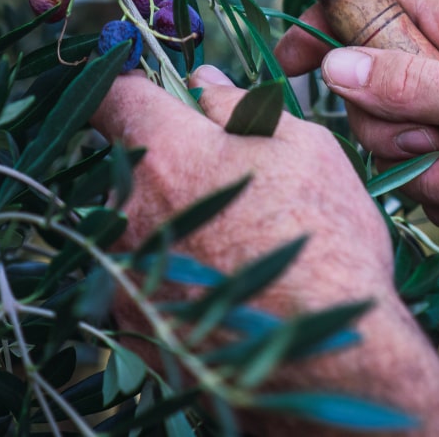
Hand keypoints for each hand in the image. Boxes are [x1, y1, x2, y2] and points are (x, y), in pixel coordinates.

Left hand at [90, 67, 394, 320]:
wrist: (324, 356)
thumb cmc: (324, 239)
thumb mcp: (303, 149)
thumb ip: (241, 107)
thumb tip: (204, 82)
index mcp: (166, 151)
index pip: (114, 95)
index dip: (131, 86)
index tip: (152, 91)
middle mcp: (129, 209)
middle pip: (129, 164)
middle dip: (167, 162)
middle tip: (227, 181)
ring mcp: (125, 271)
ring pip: (136, 222)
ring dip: (171, 219)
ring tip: (234, 242)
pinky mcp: (133, 323)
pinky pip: (142, 276)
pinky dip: (172, 270)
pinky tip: (222, 282)